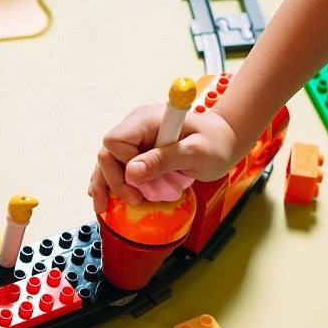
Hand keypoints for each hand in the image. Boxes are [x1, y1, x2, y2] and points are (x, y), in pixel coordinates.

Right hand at [89, 103, 238, 212]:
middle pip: (107, 153)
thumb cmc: (215, 144)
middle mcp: (135, 126)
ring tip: (103, 207)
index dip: (124, 163)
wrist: (223, 141)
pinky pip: (116, 166)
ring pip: (107, 161)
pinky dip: (110, 183)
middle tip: (136, 200)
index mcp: (148, 120)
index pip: (116, 141)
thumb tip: (131, 172)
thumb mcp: (196, 154)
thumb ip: (164, 160)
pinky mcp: (137, 151)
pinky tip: (104, 199)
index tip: (146, 178)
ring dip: (107, 185)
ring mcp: (135, 139)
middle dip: (115, 180)